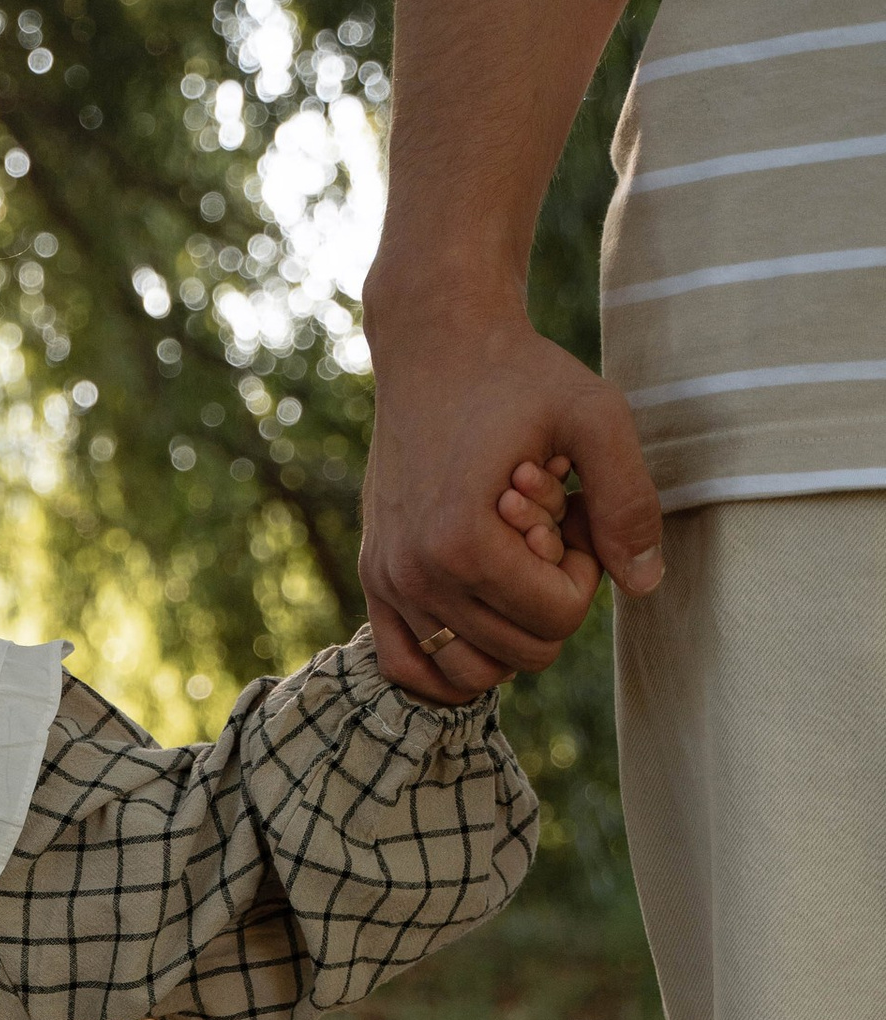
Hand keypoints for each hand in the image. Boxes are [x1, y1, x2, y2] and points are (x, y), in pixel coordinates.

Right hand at [359, 297, 660, 703]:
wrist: (436, 345)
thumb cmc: (520, 376)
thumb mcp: (597, 415)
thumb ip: (630, 500)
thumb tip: (645, 585)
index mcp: (462, 543)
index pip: (556, 619)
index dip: (585, 570)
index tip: (570, 512)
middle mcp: (414, 574)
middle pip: (521, 652)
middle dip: (551, 599)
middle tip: (546, 531)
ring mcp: (387, 581)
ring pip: (470, 673)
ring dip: (509, 627)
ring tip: (512, 560)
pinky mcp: (374, 578)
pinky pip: (409, 667)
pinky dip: (451, 663)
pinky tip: (482, 616)